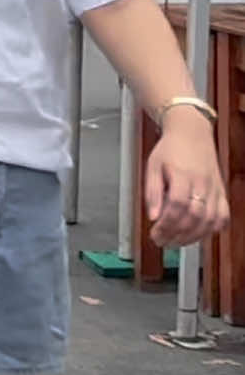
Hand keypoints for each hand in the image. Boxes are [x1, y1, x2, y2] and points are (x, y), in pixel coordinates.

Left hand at [145, 107, 228, 246]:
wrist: (192, 133)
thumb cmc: (171, 149)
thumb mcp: (152, 167)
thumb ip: (152, 193)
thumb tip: (153, 216)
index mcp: (183, 174)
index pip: (177, 206)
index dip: (166, 224)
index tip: (155, 234)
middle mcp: (202, 182)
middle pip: (194, 216)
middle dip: (177, 234)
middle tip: (163, 242)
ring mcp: (214, 188)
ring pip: (209, 220)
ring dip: (192, 237)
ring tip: (176, 241)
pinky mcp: (221, 192)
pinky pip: (223, 216)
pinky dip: (212, 229)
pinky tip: (198, 234)